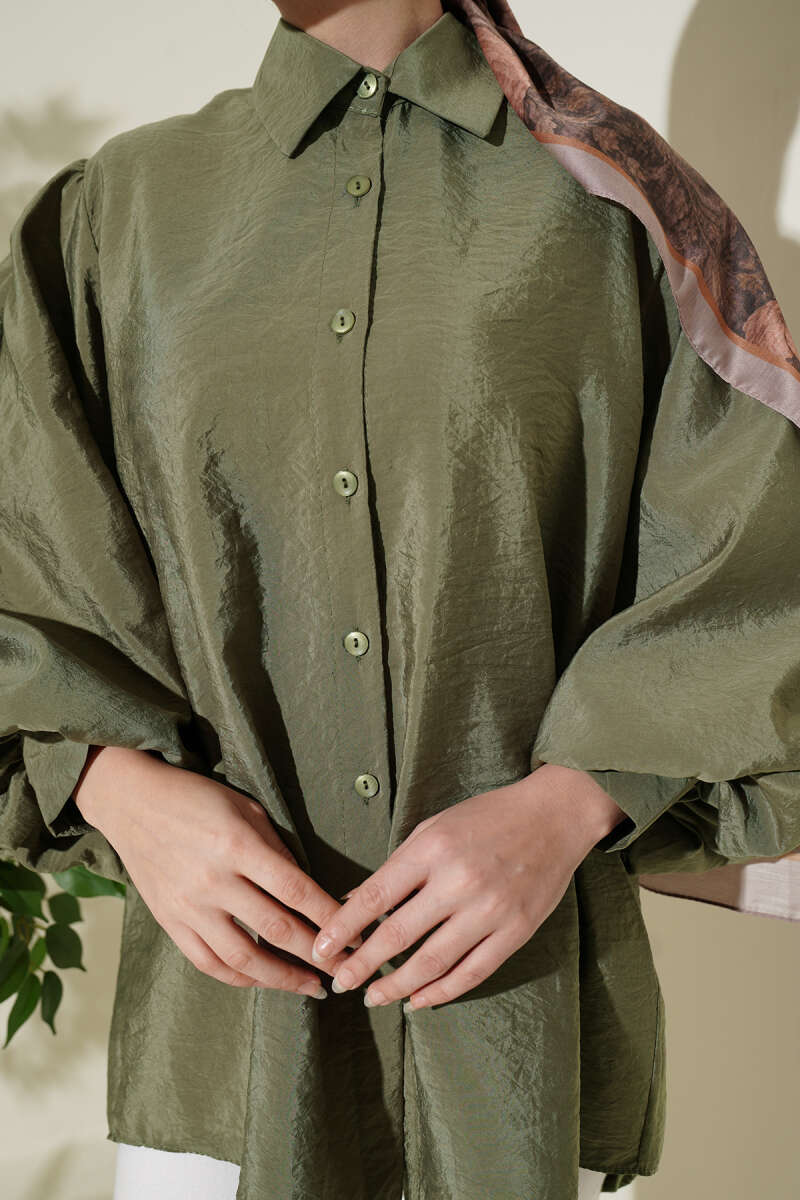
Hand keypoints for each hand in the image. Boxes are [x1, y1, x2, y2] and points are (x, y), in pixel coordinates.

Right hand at [73, 745, 361, 996]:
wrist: (133, 803)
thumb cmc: (196, 799)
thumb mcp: (245, 810)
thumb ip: (277, 851)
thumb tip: (307, 893)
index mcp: (238, 845)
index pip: (296, 891)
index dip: (330, 917)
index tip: (356, 934)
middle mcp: (214, 881)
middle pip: (276, 929)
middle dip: (317, 955)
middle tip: (344, 970)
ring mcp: (189, 907)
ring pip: (243, 958)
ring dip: (283, 978)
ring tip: (311, 986)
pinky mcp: (170, 923)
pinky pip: (209, 962)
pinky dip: (240, 978)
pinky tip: (263, 981)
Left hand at [309, 764, 627, 1009]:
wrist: (553, 817)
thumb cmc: (486, 818)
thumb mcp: (434, 829)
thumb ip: (397, 868)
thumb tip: (352, 902)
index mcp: (432, 849)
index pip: (375, 897)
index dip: (343, 928)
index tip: (321, 949)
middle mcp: (458, 881)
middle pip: (397, 936)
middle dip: (361, 965)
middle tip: (338, 982)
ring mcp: (489, 910)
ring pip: (432, 963)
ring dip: (396, 987)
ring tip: (372, 997)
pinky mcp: (515, 932)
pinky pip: (471, 973)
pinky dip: (440, 992)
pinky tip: (418, 1000)